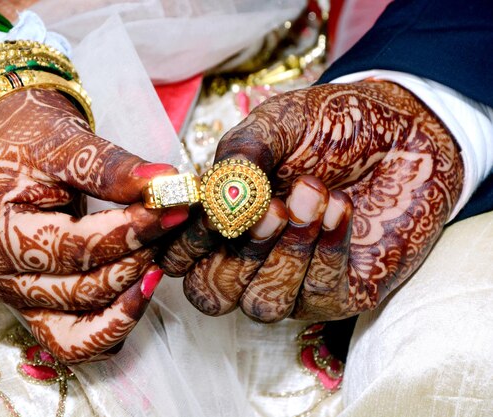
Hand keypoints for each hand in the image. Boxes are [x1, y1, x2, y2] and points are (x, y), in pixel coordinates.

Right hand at [0, 88, 186, 362]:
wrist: (3, 157)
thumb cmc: (26, 147)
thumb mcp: (64, 145)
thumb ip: (111, 168)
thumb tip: (165, 182)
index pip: (76, 246)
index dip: (130, 230)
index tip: (172, 206)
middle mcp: (2, 279)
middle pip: (84, 289)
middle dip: (138, 256)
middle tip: (171, 222)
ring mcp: (18, 303)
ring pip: (85, 330)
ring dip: (131, 291)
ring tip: (156, 250)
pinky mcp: (37, 313)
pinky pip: (79, 345)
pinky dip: (114, 325)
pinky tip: (141, 287)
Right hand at [161, 80, 462, 321]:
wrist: (400, 131)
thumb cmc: (327, 127)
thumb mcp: (275, 125)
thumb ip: (241, 154)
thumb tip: (221, 195)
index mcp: (219, 222)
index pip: (177, 256)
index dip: (186, 239)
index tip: (211, 205)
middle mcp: (246, 261)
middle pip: (211, 295)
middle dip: (241, 252)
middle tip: (271, 206)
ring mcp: (288, 283)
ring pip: (262, 305)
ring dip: (287, 252)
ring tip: (315, 194)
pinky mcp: (334, 295)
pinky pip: (315, 297)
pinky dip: (327, 251)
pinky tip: (340, 207)